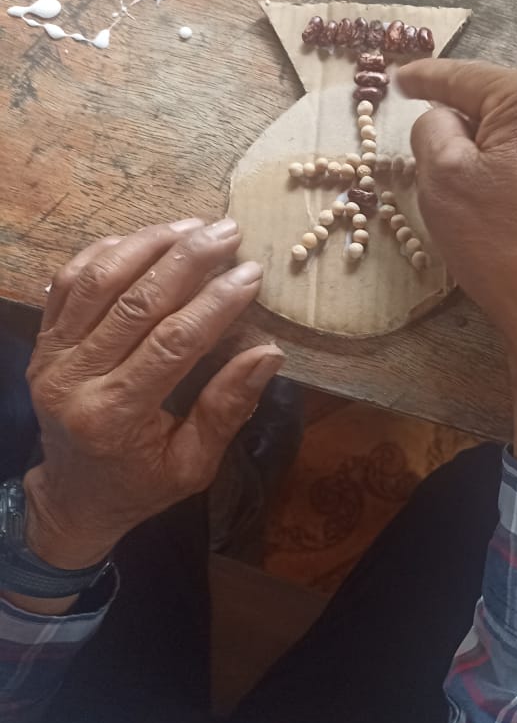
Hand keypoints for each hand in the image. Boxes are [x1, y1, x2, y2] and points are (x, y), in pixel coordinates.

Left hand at [23, 219, 283, 571]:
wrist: (74, 497)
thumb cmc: (142, 484)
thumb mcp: (194, 464)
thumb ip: (227, 407)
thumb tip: (269, 353)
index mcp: (115, 418)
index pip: (172, 344)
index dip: (215, 303)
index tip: (252, 272)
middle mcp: (73, 381)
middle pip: (135, 303)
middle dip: (187, 260)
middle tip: (229, 231)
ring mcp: (51, 357)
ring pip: (98, 282)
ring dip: (147, 245)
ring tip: (192, 225)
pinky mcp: (42, 342)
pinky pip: (68, 283)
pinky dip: (105, 253)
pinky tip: (144, 238)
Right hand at [399, 61, 516, 481]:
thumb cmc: (500, 246)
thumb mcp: (442, 178)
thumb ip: (432, 127)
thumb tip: (443, 116)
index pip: (466, 77)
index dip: (423, 79)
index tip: (398, 79)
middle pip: (500, 100)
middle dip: (464, 122)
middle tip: (434, 156)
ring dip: (493, 148)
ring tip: (473, 190)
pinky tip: (508, 203)